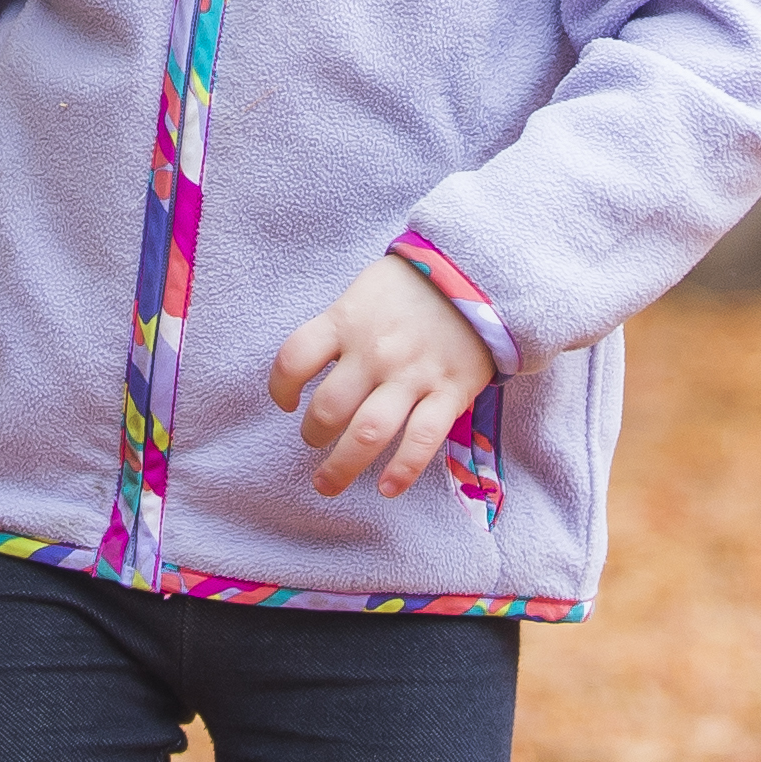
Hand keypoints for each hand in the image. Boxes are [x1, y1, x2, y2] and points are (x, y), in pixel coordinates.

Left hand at [268, 253, 496, 500]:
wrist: (479, 273)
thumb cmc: (414, 284)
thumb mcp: (365, 290)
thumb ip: (341, 326)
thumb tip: (314, 367)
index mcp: (347, 320)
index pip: (294, 359)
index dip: (280, 387)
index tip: (287, 401)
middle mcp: (374, 350)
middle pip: (328, 409)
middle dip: (312, 436)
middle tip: (314, 441)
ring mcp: (412, 374)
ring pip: (368, 433)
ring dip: (341, 466)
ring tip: (328, 481)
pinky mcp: (449, 392)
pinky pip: (421, 440)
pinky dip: (402, 471)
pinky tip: (387, 488)